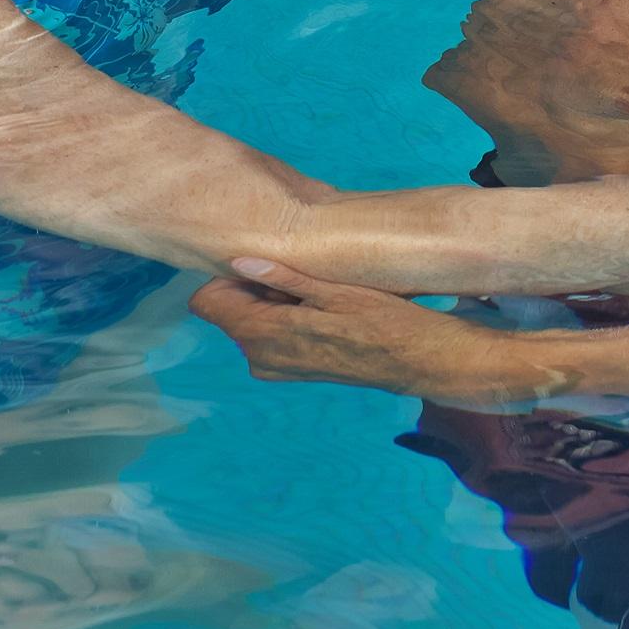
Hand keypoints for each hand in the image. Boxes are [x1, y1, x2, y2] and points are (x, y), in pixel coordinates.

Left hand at [189, 263, 540, 406]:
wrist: (421, 363)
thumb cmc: (385, 321)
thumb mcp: (336, 292)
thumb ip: (284, 278)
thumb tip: (238, 261)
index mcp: (265, 336)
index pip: (207, 302)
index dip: (225, 275)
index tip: (261, 261)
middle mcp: (261, 357)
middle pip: (228, 308)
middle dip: (251, 285)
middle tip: (298, 273)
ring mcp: (277, 366)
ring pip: (249, 318)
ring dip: (270, 298)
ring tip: (314, 287)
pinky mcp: (293, 367)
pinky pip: (269, 332)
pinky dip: (284, 313)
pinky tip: (320, 303)